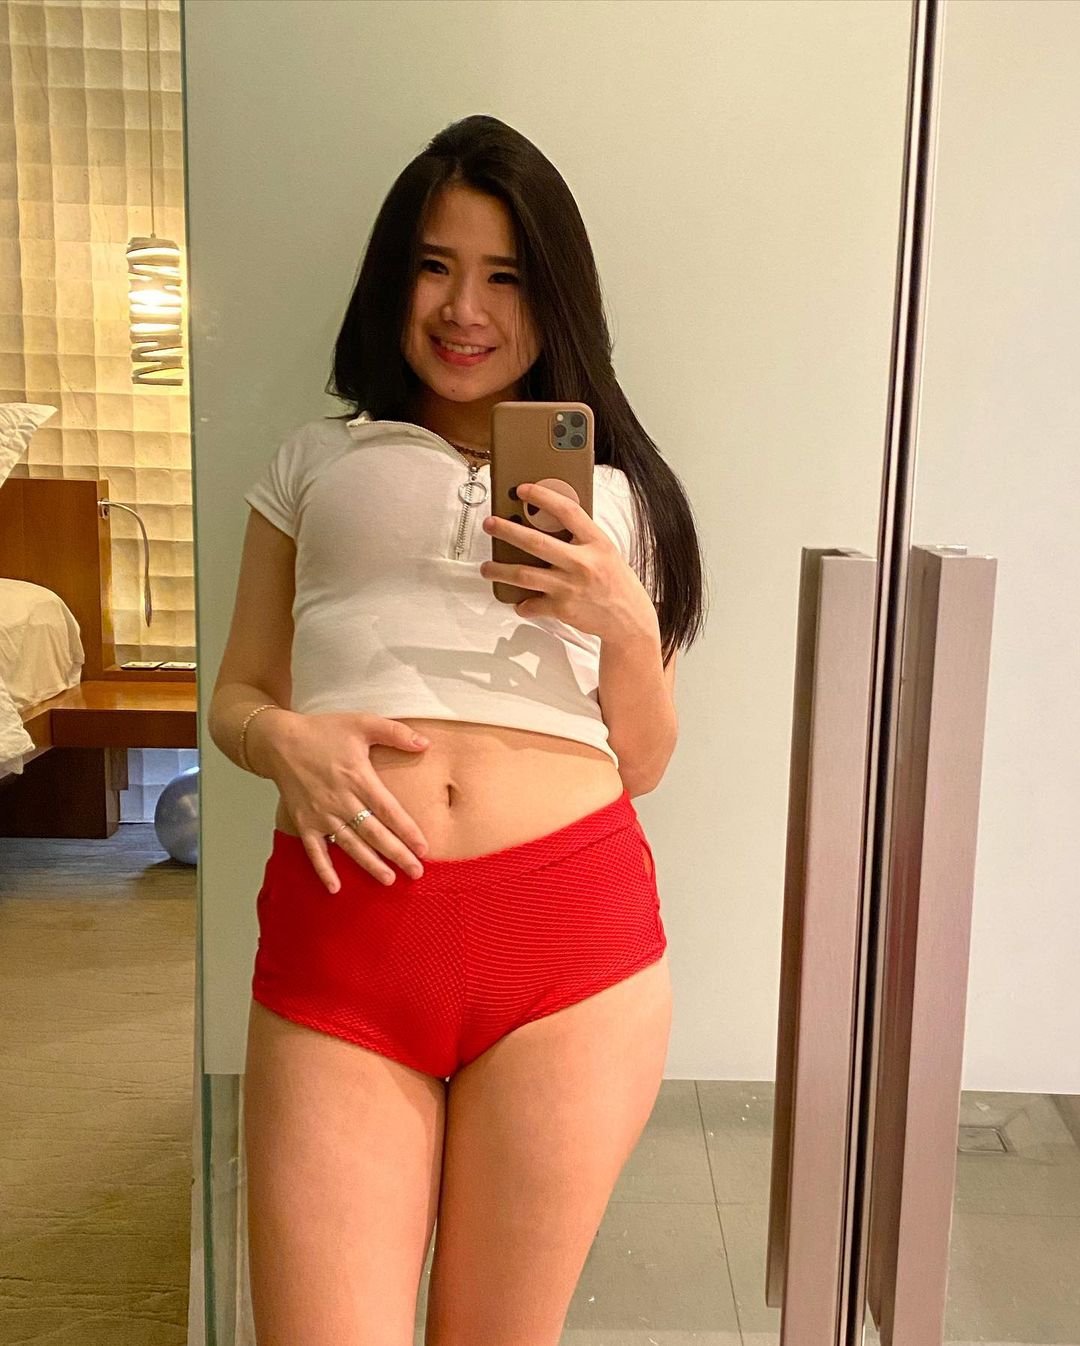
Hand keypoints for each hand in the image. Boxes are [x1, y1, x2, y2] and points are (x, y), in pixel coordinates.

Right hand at [249, 710, 431, 893]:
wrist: (279, 741)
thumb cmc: (323, 731)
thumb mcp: (362, 722)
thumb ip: (395, 732)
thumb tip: (426, 743)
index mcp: (358, 777)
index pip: (388, 810)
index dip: (407, 830)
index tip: (424, 848)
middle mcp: (341, 800)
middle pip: (373, 833)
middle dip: (396, 854)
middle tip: (416, 872)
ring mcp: (320, 814)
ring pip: (349, 845)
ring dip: (369, 864)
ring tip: (388, 880)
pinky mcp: (303, 822)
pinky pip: (314, 851)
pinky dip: (324, 870)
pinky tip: (336, 888)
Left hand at [479, 481, 657, 642]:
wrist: (629, 619)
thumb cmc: (616, 582)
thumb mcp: (605, 551)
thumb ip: (581, 537)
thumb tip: (548, 520)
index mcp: (596, 542)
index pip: (567, 511)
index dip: (543, 496)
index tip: (523, 489)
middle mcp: (582, 563)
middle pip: (536, 543)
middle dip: (507, 531)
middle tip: (490, 524)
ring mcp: (569, 587)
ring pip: (524, 575)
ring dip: (500, 570)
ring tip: (486, 567)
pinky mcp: (562, 609)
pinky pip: (531, 605)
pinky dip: (521, 604)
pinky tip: (518, 601)